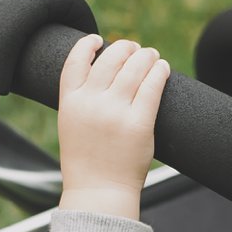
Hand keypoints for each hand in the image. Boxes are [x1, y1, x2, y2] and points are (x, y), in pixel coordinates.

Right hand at [55, 35, 169, 219]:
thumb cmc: (87, 160)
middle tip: (135, 50)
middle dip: (125, 48)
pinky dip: (159, 72)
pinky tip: (162, 69)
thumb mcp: (71, 124)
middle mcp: (91, 103)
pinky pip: (152, 86)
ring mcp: (115, 112)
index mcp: (69, 102)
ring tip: (151, 56)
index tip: (99, 40)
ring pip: (134, 67)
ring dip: (145, 56)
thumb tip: (106, 71)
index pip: (75, 60)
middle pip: (111, 59)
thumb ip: (82, 99)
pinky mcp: (139, 123)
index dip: (87, 44)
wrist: (99, 192)